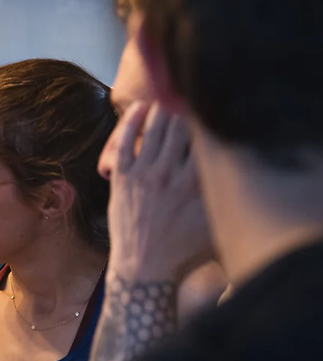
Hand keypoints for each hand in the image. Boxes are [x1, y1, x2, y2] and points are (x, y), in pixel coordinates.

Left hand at [101, 101, 214, 283]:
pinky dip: (132, 122)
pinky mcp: (122, 179)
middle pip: (181, 127)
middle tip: (187, 91)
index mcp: (197, 183)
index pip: (205, 138)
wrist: (144, 268)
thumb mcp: (215, 221)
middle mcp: (171, 174)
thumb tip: (238, 168)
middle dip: (186, 106)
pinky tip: (140, 108)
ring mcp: (144, 175)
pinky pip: (125, 143)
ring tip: (167, 94)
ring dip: (162, 108)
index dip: (209, 117)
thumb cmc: (183, 250)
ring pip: (154, 129)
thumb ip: (224, 192)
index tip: (211, 104)